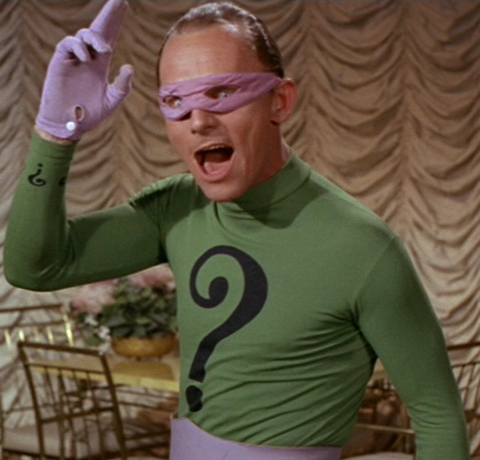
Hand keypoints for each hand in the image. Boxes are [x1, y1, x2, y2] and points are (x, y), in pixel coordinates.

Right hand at [36, 0, 133, 139]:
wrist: (68, 125)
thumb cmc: (89, 115)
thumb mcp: (111, 102)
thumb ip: (122, 86)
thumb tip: (129, 66)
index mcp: (100, 66)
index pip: (110, 40)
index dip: (116, 24)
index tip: (125, 7)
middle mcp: (88, 59)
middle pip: (99, 31)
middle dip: (109, 15)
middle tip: (120, 0)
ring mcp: (74, 59)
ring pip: (84, 36)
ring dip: (95, 37)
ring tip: (104, 49)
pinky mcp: (60, 62)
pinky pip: (69, 45)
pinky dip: (79, 47)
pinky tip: (87, 58)